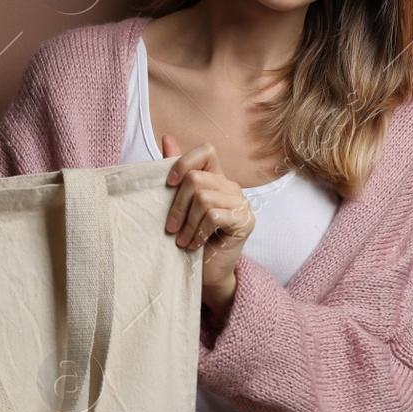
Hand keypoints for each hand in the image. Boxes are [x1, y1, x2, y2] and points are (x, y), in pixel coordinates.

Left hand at [159, 135, 253, 317]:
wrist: (207, 273)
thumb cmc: (191, 239)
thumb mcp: (180, 204)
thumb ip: (177, 173)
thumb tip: (167, 137)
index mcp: (217, 178)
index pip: (206, 150)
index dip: (184, 161)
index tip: (168, 184)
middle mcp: (232, 187)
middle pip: (197, 179)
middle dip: (177, 205)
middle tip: (170, 228)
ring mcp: (242, 203)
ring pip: (203, 198)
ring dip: (187, 223)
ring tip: (182, 239)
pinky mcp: (245, 221)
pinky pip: (213, 215)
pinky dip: (198, 231)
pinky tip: (195, 244)